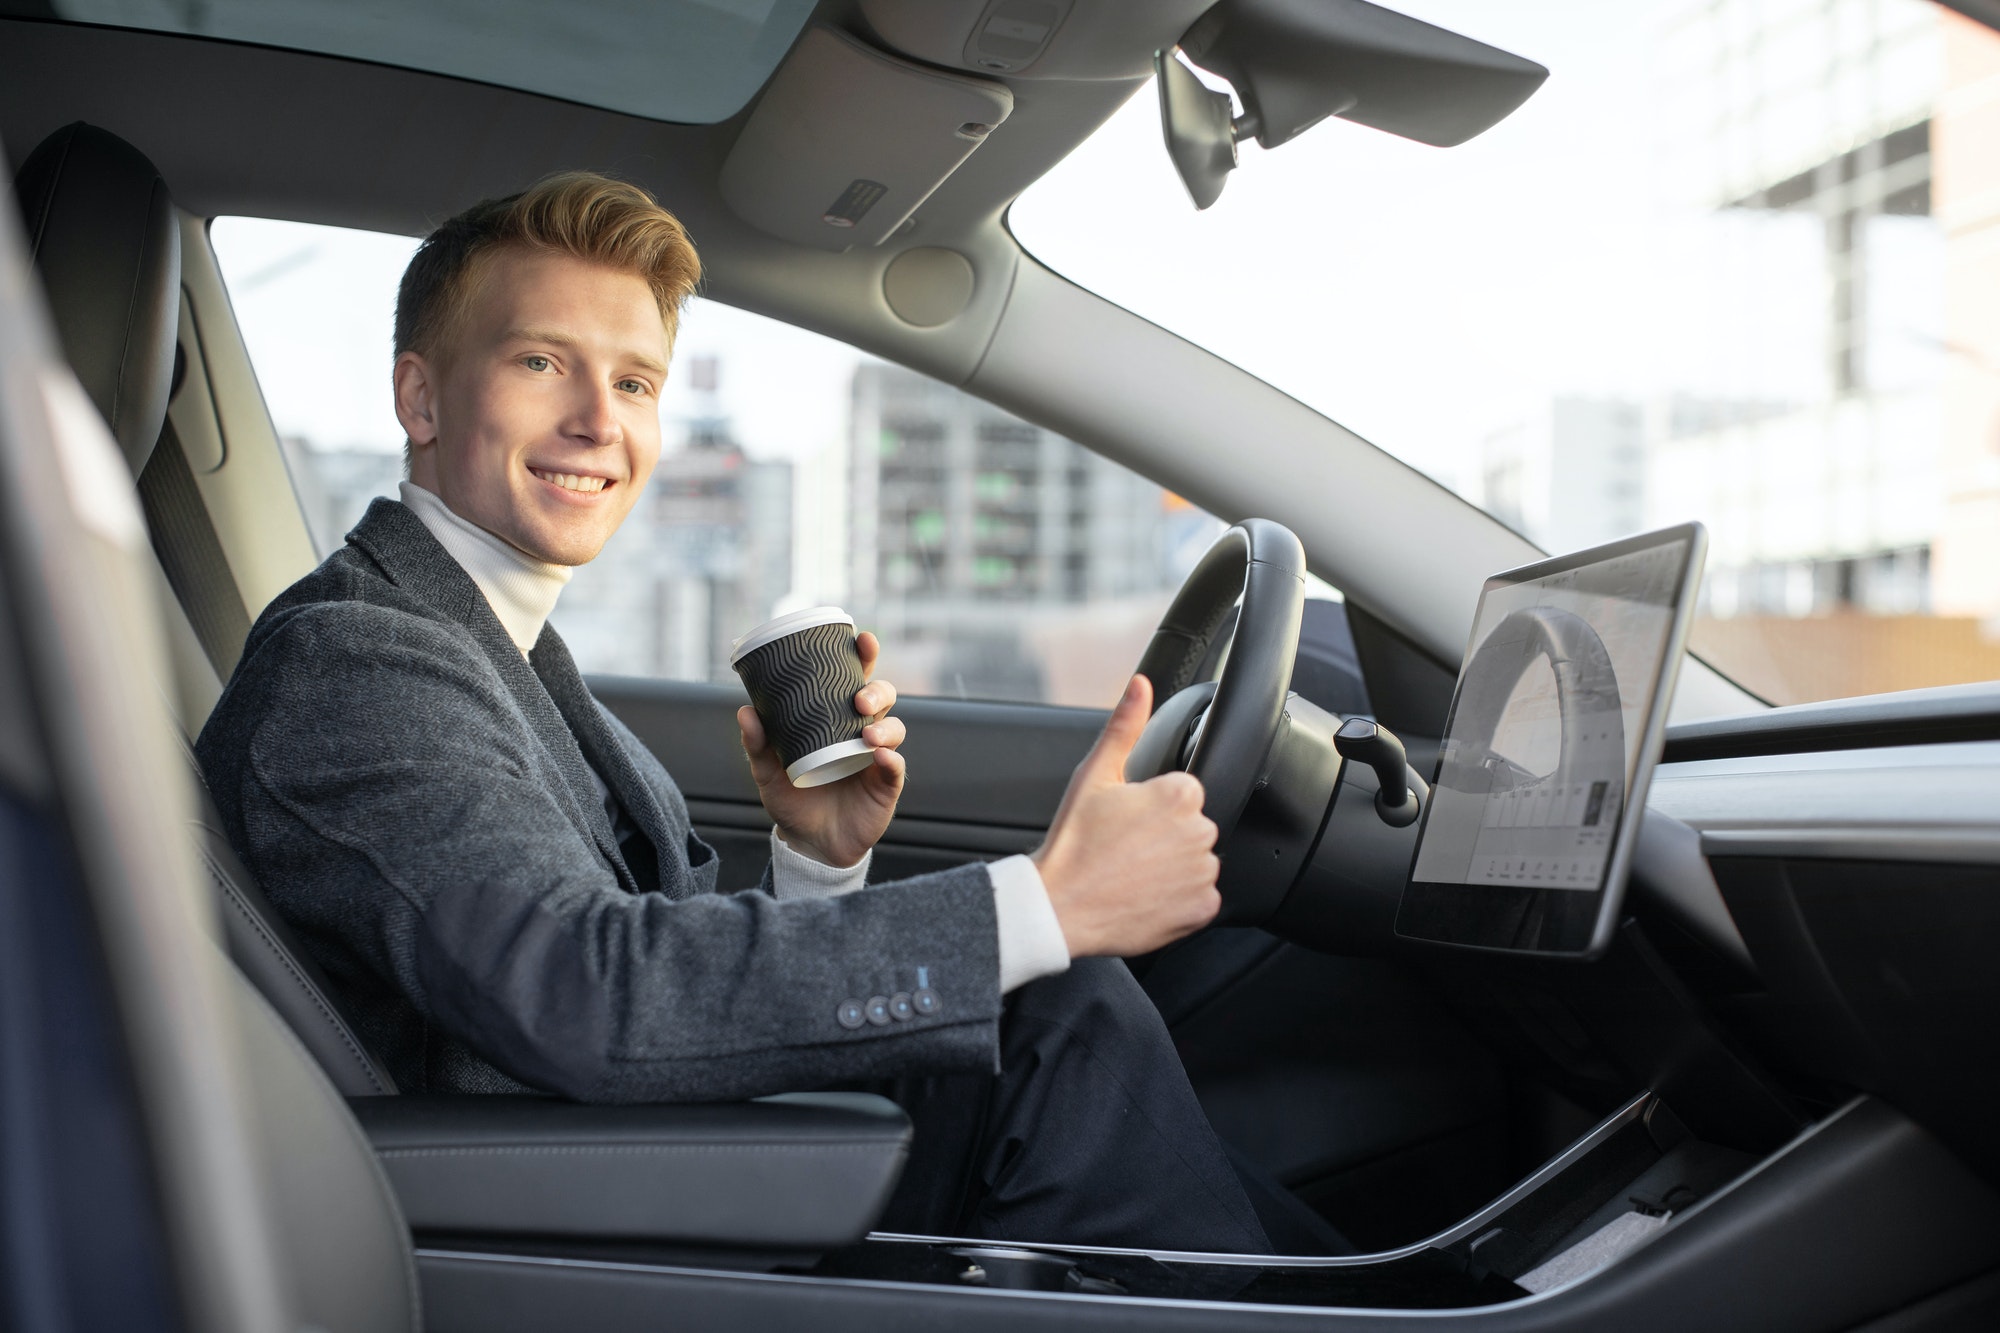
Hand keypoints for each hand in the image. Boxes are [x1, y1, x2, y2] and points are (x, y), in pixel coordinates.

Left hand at [738, 631, 904, 868]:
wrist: (809, 844)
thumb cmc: (792, 800)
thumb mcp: (768, 773)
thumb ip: (758, 745)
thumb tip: (745, 711)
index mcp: (837, 719)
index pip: (855, 680)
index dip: (863, 657)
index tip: (861, 639)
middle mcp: (861, 732)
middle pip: (883, 698)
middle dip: (877, 690)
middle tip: (858, 699)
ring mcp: (877, 757)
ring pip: (895, 728)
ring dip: (885, 725)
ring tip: (866, 733)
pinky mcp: (886, 784)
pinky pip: (897, 766)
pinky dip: (891, 758)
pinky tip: (879, 756)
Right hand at [1031, 675, 1221, 956]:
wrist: (1059, 906)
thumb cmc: (1074, 843)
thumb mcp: (1094, 774)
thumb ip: (1125, 725)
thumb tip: (1139, 685)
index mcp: (1180, 794)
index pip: (1184, 792)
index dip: (1154, 806)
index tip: (1128, 822)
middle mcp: (1200, 832)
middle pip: (1193, 826)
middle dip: (1166, 835)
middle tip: (1126, 848)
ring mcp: (1202, 873)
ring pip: (1198, 861)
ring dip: (1174, 867)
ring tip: (1133, 872)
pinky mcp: (1200, 909)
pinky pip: (1201, 898)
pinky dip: (1179, 899)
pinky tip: (1146, 894)